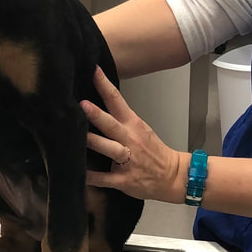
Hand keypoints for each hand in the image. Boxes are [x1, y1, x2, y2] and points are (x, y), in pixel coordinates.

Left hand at [80, 67, 187, 202]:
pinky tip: (80, 174)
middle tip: (82, 104)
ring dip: (94, 143)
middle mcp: (129, 139)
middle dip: (97, 115)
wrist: (172, 176)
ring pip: (109, 149)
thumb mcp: (139, 128)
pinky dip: (92, 178)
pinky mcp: (124, 180)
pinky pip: (105, 179)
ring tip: (78, 138)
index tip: (93, 70)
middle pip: (111, 124)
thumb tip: (94, 104)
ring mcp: (127, 161)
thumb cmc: (152, 150)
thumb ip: (119, 117)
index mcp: (132, 124)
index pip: (116, 100)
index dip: (104, 84)